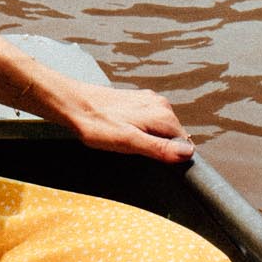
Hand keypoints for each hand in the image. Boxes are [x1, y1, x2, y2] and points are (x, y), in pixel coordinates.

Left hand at [34, 73, 195, 165]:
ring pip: (160, 129)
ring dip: (148, 139)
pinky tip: (122, 132)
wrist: (73, 104)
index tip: (152, 161)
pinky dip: (140, 130)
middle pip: (173, 137)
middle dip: (159, 148)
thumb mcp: (130, 142)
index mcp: (163, 114)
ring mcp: (148, 101)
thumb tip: (188, 153)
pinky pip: (149, 121)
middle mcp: (160, 104)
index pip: (184, 145)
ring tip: (125, 140)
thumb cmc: (97, 125)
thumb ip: (160, 148)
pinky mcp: (137, 101)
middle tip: (134, 151)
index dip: (171, 158)